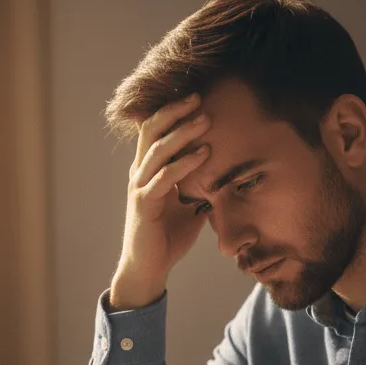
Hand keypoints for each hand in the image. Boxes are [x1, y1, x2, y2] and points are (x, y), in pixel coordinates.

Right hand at [110, 93, 211, 309]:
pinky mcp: (144, 204)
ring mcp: (140, 187)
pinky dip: (184, 163)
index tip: (197, 98)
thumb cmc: (167, 237)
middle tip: (199, 97)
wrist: (149, 267)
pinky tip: (203, 154)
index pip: (155, 130)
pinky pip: (164, 177)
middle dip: (175, 112)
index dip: (173, 112)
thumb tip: (225, 176)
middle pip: (152, 131)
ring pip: (158, 150)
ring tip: (205, 120)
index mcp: (147, 170)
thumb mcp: (187, 206)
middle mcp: (139, 173)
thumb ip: (197, 187)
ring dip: (183, 133)